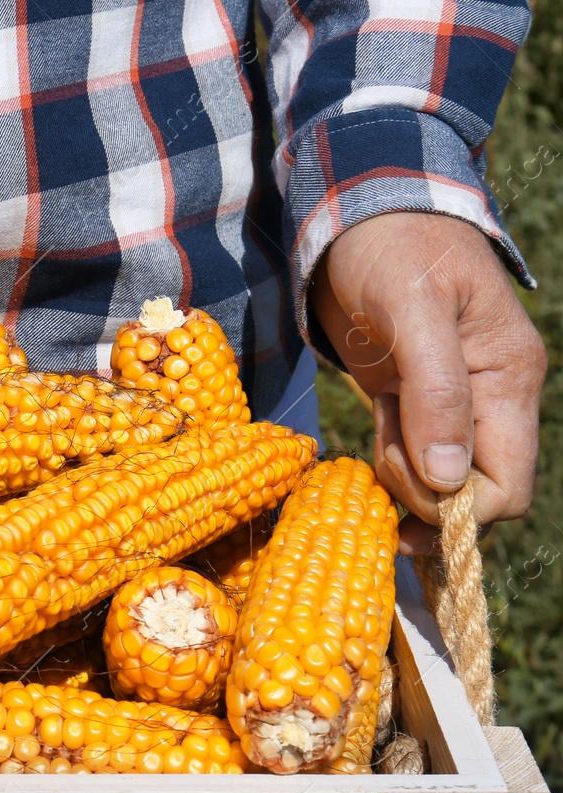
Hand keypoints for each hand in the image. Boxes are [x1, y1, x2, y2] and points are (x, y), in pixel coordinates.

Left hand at [311, 211, 545, 553]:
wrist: (359, 215)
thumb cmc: (392, 248)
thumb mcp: (413, 310)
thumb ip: (436, 392)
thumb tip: (450, 479)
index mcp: (507, 380)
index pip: (505, 487)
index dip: (456, 504)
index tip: (406, 471)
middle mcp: (489, 402)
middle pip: (473, 498)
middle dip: (422, 495)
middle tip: (380, 445)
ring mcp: (452, 407)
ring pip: (439, 487)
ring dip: (399, 479)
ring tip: (378, 421)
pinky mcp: (417, 405)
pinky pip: (413, 464)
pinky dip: (388, 467)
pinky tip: (371, 436)